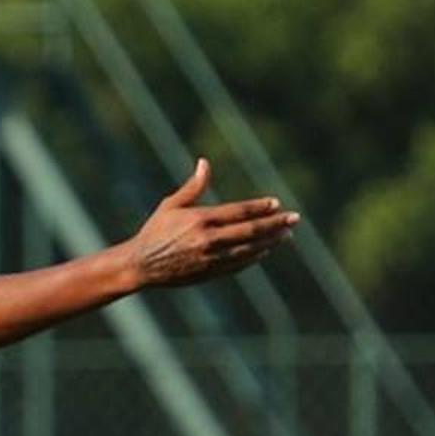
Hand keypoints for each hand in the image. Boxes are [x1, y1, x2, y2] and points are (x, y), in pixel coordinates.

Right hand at [128, 159, 297, 288]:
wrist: (140, 266)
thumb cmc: (154, 231)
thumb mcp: (170, 205)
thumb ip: (193, 186)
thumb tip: (204, 163)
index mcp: (199, 219)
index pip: (238, 211)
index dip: (259, 207)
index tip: (276, 203)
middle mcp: (207, 239)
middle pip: (250, 230)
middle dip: (274, 224)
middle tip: (294, 218)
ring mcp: (210, 258)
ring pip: (248, 249)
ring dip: (270, 241)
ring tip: (287, 235)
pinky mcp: (209, 272)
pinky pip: (238, 264)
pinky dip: (254, 257)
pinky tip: (265, 250)